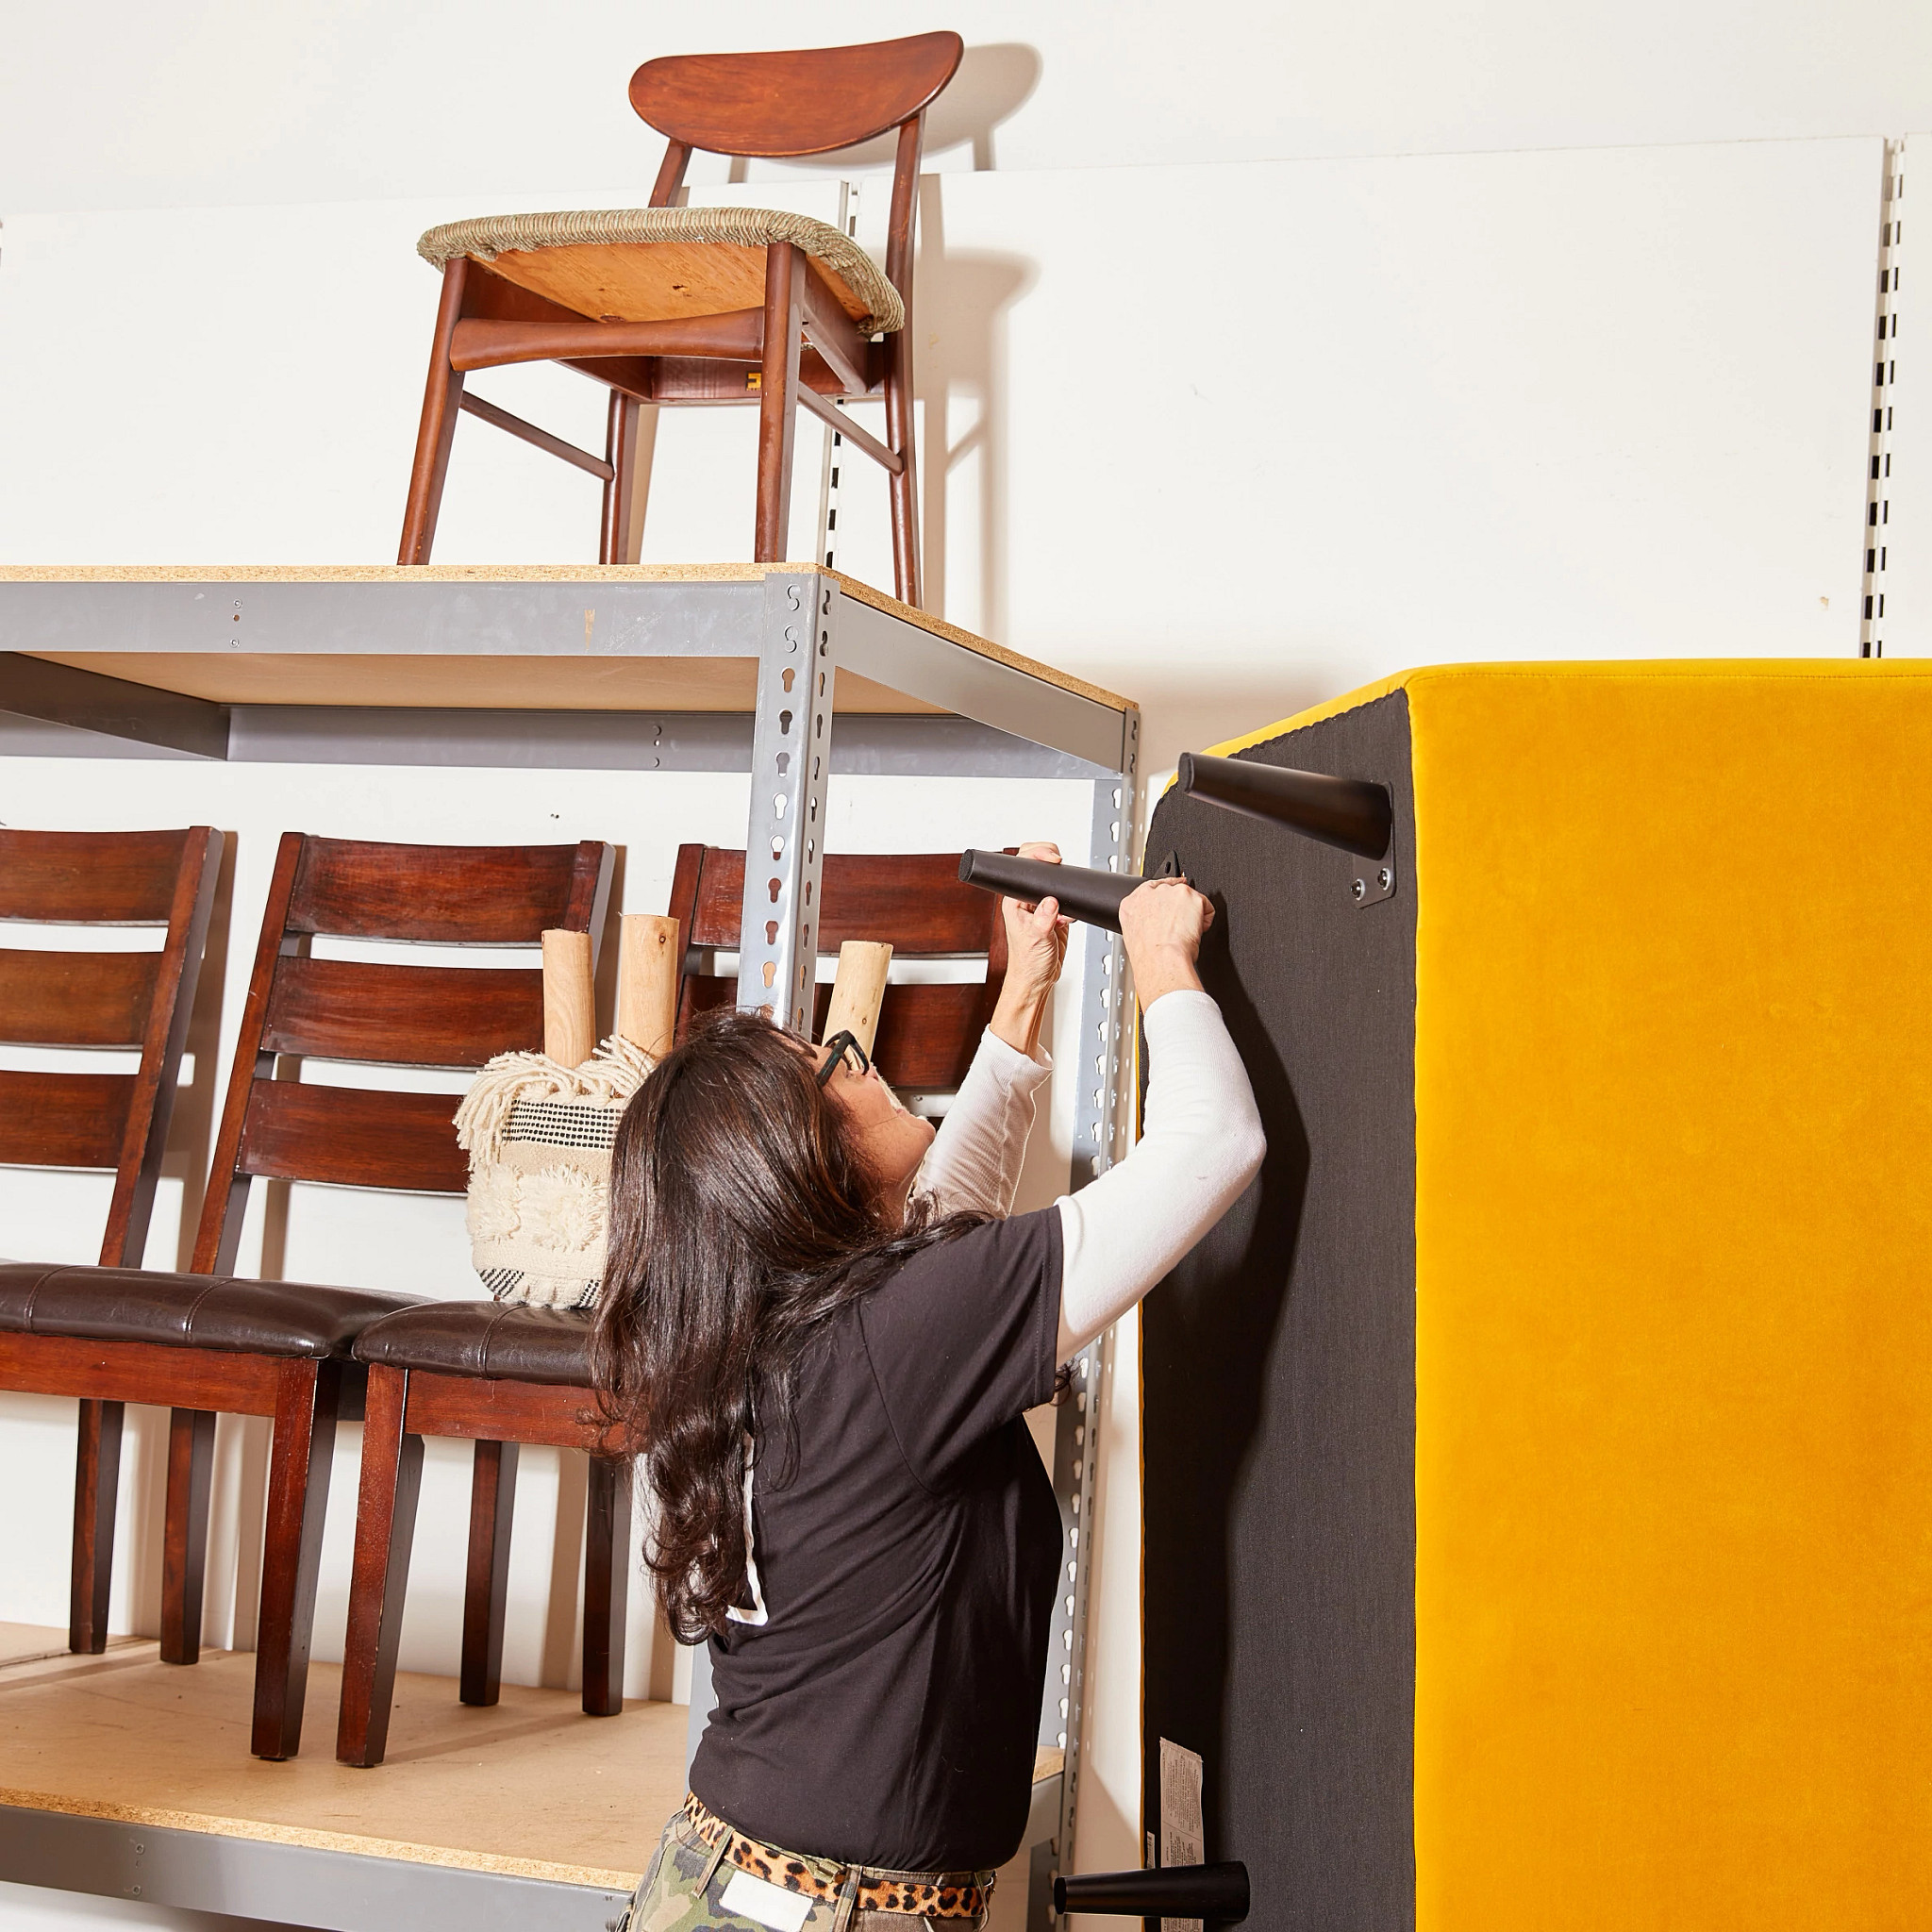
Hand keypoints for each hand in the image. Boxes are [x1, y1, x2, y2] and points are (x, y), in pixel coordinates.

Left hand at [991, 841, 1069, 1055]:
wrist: (1038, 980)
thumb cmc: (1027, 964)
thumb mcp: (1036, 938)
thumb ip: (1044, 918)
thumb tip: (1051, 900)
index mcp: (1014, 901)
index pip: (1021, 866)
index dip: (1037, 855)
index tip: (1053, 859)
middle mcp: (1026, 900)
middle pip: (1036, 866)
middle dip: (1050, 862)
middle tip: (1060, 865)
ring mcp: (1041, 906)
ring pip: (1052, 881)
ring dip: (1063, 885)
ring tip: (1064, 903)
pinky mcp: (1055, 915)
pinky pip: (1065, 899)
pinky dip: (1072, 903)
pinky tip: (1068, 916)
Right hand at [1119, 875, 1213, 1007]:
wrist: (1161, 959)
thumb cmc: (1150, 956)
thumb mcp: (1135, 937)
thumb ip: (1144, 922)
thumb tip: (1156, 925)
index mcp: (1132, 904)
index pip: (1150, 890)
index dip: (1164, 897)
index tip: (1171, 901)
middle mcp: (1150, 894)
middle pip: (1171, 892)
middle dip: (1179, 907)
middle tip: (1180, 928)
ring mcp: (1170, 892)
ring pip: (1189, 899)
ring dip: (1193, 914)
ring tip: (1186, 933)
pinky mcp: (1190, 896)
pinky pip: (1206, 907)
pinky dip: (1206, 920)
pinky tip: (1196, 932)